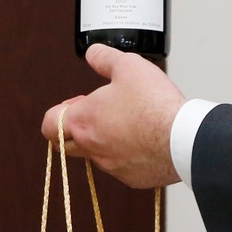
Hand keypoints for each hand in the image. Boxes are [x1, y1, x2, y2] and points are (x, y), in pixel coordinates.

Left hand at [41, 45, 185, 188]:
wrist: (183, 139)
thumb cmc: (154, 104)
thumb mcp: (128, 66)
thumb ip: (104, 58)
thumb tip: (93, 53)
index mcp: (83, 121)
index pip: (49, 124)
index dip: (58, 112)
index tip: (76, 104)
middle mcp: (92, 148)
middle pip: (65, 144)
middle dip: (75, 128)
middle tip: (97, 112)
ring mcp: (111, 166)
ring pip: (95, 155)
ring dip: (102, 140)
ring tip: (125, 122)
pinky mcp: (131, 178)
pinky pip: (120, 167)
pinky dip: (126, 154)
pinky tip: (144, 140)